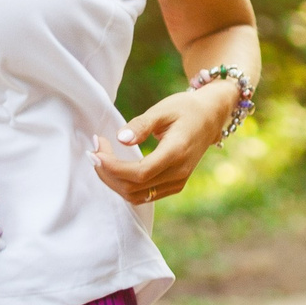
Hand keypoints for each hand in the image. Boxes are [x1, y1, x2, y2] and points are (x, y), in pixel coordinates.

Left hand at [92, 85, 236, 206]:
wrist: (210, 117)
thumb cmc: (186, 109)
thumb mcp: (163, 109)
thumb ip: (141, 125)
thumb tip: (121, 139)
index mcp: (176, 152)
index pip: (139, 173)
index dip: (113, 167)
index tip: (96, 151)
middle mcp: (178, 172)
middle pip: (134, 188)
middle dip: (107, 173)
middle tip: (94, 150)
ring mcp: (177, 182)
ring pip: (136, 196)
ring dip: (114, 181)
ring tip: (101, 158)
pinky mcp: (174, 185)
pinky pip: (144, 195)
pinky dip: (125, 185)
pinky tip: (114, 167)